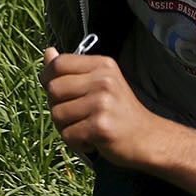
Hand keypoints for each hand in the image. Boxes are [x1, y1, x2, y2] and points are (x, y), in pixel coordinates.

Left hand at [40, 48, 163, 163]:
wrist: (147, 138)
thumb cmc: (119, 110)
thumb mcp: (100, 82)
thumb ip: (73, 69)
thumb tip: (48, 52)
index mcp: (103, 65)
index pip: (60, 63)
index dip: (47, 77)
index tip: (52, 89)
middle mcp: (103, 81)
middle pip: (53, 89)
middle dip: (56, 106)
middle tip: (74, 115)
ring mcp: (102, 104)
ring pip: (57, 115)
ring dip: (65, 127)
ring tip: (85, 128)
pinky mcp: (101, 127)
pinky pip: (68, 135)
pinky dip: (76, 143)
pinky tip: (92, 141)